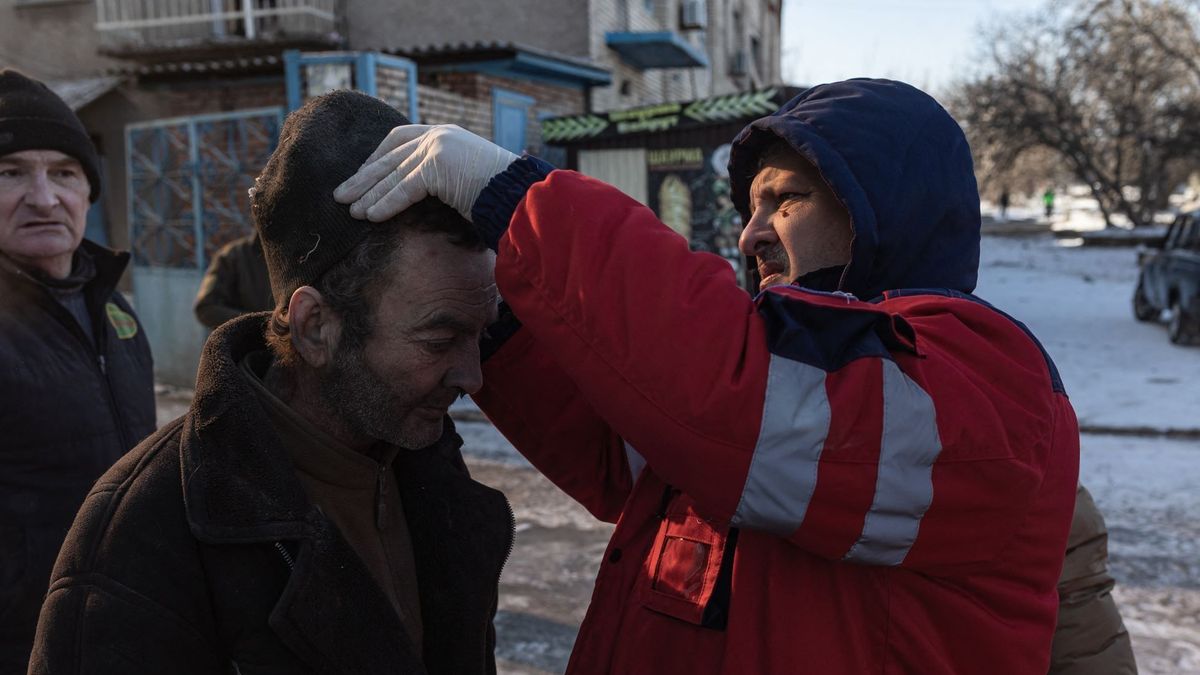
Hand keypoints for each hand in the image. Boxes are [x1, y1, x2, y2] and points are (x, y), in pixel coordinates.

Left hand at [333, 124, 517, 222]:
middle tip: (341, 195)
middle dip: (363, 177)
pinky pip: (404, 188)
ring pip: (393, 173)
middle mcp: (439, 135)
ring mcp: (439, 147)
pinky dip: (386, 203)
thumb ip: (443, 180)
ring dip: (368, 193)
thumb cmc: (502, 196)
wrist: (522, 195)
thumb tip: (421, 197)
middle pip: (390, 155)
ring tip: (350, 210)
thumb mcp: (466, 181)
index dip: (377, 158)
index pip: (399, 139)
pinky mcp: (438, 165)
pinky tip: (371, 216)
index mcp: (446, 135)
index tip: (362, 176)